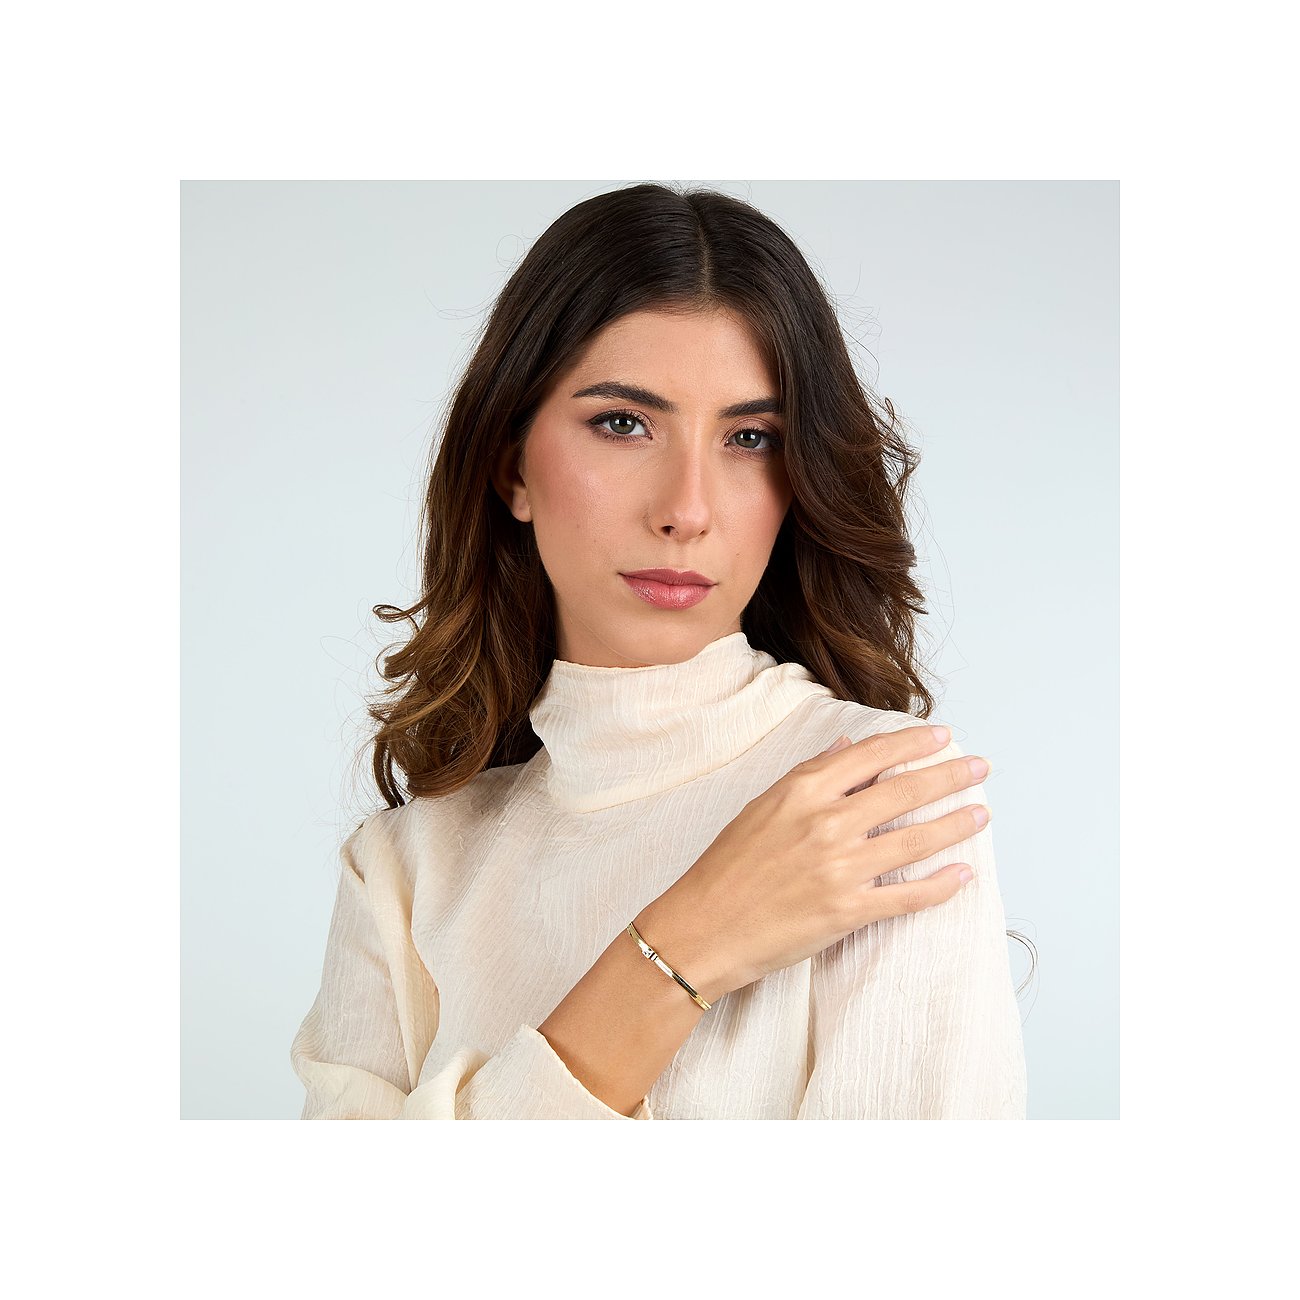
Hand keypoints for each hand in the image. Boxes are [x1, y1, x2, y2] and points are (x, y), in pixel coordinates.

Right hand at [639, 724, 987, 1000]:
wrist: (703, 928)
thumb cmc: (725, 869)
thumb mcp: (761, 807)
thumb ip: (807, 776)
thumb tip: (843, 748)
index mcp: (802, 792)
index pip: (870, 756)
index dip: (912, 744)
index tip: (942, 736)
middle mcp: (825, 824)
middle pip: (904, 792)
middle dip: (950, 775)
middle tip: (980, 767)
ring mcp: (839, 868)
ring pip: (915, 841)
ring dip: (956, 824)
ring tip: (981, 813)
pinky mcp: (847, 911)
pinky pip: (907, 896)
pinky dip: (941, 885)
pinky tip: (963, 874)